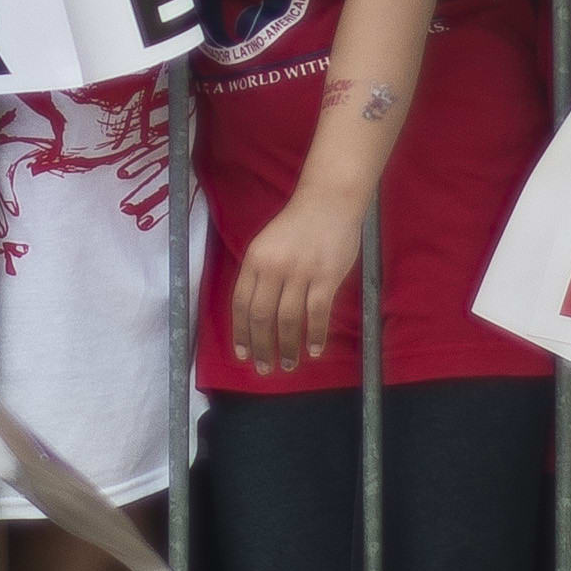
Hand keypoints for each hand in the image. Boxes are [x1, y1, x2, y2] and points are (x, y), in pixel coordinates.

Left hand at [231, 195, 362, 374]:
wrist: (329, 202)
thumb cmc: (297, 225)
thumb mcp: (266, 245)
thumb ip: (260, 275)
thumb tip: (255, 315)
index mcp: (255, 260)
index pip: (242, 304)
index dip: (241, 333)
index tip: (243, 354)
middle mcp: (274, 268)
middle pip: (262, 317)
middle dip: (262, 348)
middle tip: (265, 369)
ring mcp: (301, 273)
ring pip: (289, 320)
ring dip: (287, 347)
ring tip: (289, 365)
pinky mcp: (326, 277)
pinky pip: (317, 314)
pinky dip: (315, 335)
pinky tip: (313, 350)